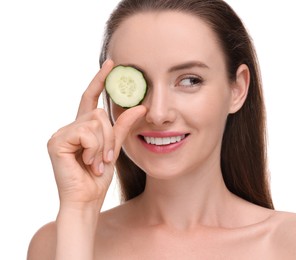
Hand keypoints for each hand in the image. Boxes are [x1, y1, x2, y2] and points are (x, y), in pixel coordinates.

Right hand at [47, 59, 145, 210]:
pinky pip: (87, 133)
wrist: (87, 199)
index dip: (100, 80)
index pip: (91, 97)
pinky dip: (94, 149)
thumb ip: (123, 126)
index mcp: (83, 127)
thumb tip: (139, 106)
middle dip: (109, 136)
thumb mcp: (115, 147)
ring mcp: (61, 133)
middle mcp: (70, 127)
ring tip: (96, 162)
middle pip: (98, 112)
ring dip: (102, 145)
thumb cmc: (98, 176)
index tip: (112, 63)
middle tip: (105, 158)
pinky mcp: (56, 141)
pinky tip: (88, 163)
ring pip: (94, 121)